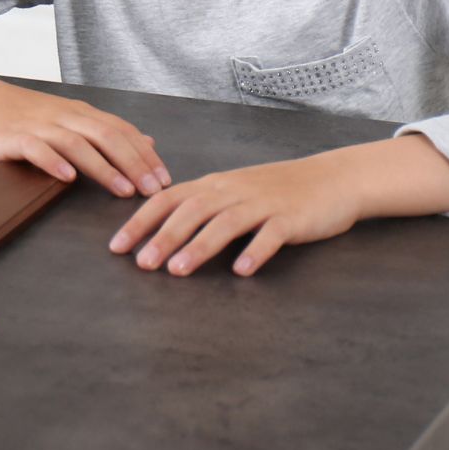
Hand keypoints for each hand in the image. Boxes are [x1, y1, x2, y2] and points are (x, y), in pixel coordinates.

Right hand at [0, 59, 167, 197]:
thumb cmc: (16, 113)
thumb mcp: (65, 118)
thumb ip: (105, 130)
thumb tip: (148, 143)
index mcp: (78, 113)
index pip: (121, 130)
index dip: (146, 155)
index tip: (166, 180)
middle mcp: (62, 116)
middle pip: (107, 136)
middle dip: (135, 164)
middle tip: (155, 191)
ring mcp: (36, 126)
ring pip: (77, 144)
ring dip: (104, 168)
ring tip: (123, 190)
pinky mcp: (11, 137)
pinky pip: (35, 149)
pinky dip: (53, 162)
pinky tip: (66, 178)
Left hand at [110, 135, 448, 276]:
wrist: (331, 179)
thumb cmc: (277, 189)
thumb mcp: (233, 191)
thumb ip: (201, 205)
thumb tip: (161, 227)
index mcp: (214, 185)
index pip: (166, 199)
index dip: (140, 221)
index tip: (117, 247)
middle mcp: (232, 191)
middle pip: (190, 212)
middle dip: (162, 238)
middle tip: (141, 265)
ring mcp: (262, 204)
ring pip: (224, 223)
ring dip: (199, 247)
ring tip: (178, 270)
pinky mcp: (291, 218)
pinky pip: (271, 235)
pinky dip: (255, 251)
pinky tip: (242, 270)